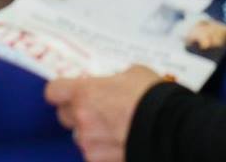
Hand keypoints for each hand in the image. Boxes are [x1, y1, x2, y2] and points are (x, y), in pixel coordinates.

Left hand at [45, 66, 161, 161]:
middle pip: (65, 115)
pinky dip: (104, 150)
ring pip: (82, 137)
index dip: (62, 90)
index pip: (54, 91)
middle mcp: (82, 119)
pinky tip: (122, 142)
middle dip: (77, 112)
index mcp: (85, 92)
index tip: (69, 90)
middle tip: (98, 109)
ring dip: (93, 133)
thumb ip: (114, 79)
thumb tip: (114, 83)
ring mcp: (90, 144)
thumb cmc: (153, 97)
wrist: (171, 128)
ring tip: (117, 128)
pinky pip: (95, 154)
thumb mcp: (133, 73)